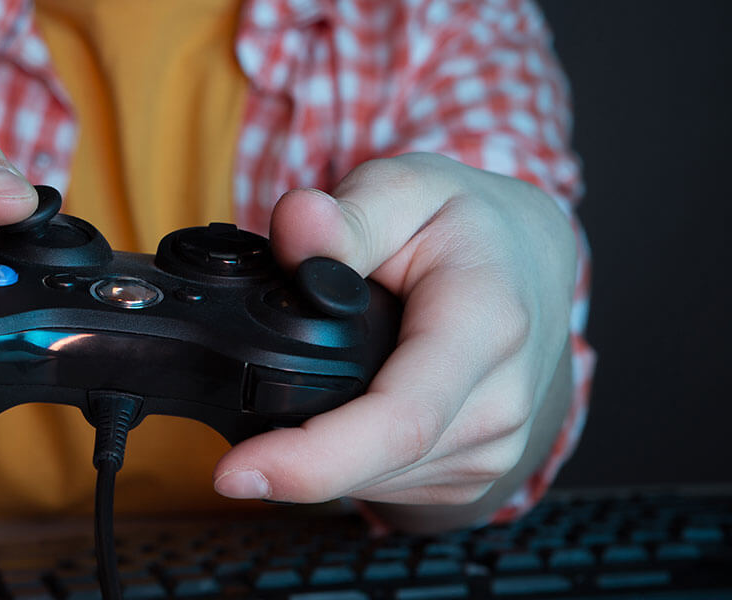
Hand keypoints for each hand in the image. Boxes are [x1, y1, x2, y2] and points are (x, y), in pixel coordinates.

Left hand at [213, 153, 576, 530]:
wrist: (531, 262)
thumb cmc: (464, 224)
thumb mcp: (406, 189)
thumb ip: (346, 214)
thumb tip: (295, 223)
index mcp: (486, 325)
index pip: (400, 418)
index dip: (313, 459)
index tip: (235, 474)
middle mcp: (502, 400)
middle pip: (375, 462)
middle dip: (290, 460)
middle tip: (234, 447)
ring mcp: (495, 447)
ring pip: (373, 481)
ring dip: (320, 457)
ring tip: (316, 383)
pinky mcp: (477, 474)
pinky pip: (388, 486)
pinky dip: (347, 461)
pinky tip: (349, 408)